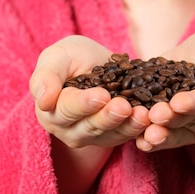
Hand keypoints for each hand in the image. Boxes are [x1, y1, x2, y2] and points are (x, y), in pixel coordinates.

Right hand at [29, 35, 149, 148]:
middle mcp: (69, 130)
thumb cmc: (71, 57)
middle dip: (108, 117)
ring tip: (143, 114)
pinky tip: (151, 117)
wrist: (94, 61)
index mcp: (51, 111)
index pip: (66, 110)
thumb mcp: (56, 57)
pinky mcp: (114, 136)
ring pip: (111, 134)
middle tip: (124, 106)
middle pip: (90, 127)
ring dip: (127, 125)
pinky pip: (126, 135)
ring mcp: (93, 136)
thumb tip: (43, 100)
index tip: (101, 95)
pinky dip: (139, 128)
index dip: (83, 104)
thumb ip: (46, 76)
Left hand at [136, 25, 194, 151]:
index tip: (179, 102)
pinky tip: (134, 140)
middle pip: (189, 120)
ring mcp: (189, 124)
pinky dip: (146, 137)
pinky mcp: (169, 123)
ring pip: (173, 131)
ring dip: (158, 133)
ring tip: (143, 132)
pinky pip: (160, 133)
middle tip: (154, 115)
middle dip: (171, 118)